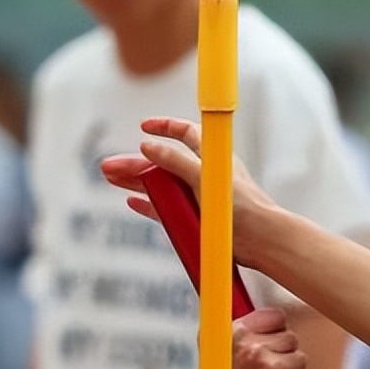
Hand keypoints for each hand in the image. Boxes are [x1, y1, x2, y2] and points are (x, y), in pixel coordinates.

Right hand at [99, 116, 279, 267]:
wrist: (262, 241)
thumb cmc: (244, 206)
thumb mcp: (206, 177)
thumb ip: (176, 160)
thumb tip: (147, 146)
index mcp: (211, 158)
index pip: (185, 134)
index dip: (164, 128)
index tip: (143, 128)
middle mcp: (202, 176)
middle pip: (162, 163)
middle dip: (134, 162)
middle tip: (107, 166)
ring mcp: (196, 198)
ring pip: (159, 186)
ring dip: (135, 182)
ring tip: (110, 180)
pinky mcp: (194, 219)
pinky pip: (165, 210)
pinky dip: (149, 205)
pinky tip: (132, 202)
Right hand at [231, 308, 312, 368]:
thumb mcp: (213, 343)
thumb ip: (236, 327)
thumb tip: (254, 312)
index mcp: (238, 332)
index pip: (277, 317)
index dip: (277, 330)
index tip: (273, 341)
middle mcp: (253, 347)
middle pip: (291, 338)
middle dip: (285, 351)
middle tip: (273, 365)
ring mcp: (269, 368)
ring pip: (300, 360)